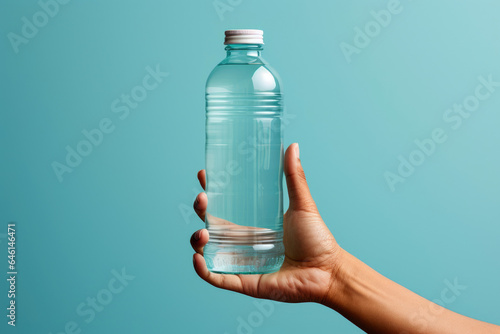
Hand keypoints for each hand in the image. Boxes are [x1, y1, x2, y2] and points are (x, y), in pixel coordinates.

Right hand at [190, 143, 343, 302]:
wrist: (328, 270)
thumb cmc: (317, 239)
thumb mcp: (302, 204)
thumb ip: (295, 177)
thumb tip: (293, 146)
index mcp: (252, 226)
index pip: (223, 208)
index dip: (210, 193)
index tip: (203, 175)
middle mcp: (243, 244)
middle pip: (211, 226)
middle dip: (201, 211)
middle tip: (203, 198)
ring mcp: (242, 262)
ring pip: (209, 251)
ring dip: (198, 240)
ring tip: (203, 231)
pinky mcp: (245, 282)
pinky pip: (217, 278)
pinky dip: (203, 270)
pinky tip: (197, 257)